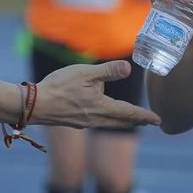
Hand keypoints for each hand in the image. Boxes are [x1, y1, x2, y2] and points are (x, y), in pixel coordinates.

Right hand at [31, 61, 159, 130]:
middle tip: (149, 121)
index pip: (129, 112)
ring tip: (129, 119)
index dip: (145, 116)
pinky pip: (97, 122)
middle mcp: (96, 119)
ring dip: (122, 121)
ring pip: (109, 123)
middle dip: (136, 121)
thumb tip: (128, 69)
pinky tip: (102, 115)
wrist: (33, 105)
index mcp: (102, 108)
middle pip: (122, 122)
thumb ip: (108, 71)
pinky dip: (107, 120)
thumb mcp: (85, 73)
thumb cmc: (59, 87)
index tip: (158, 120)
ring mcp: (84, 123)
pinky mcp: (74, 122)